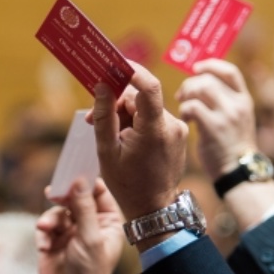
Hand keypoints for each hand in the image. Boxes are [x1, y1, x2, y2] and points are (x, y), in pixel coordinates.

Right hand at [37, 178, 125, 273]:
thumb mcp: (89, 238)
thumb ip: (84, 208)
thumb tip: (79, 180)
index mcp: (107, 222)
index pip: (98, 193)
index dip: (85, 182)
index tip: (72, 172)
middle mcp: (90, 224)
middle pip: (74, 198)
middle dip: (62, 197)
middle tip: (52, 193)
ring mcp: (71, 233)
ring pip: (57, 211)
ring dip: (50, 219)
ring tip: (45, 230)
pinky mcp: (53, 242)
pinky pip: (45, 227)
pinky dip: (42, 234)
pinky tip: (43, 247)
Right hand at [92, 63, 187, 219]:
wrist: (154, 209)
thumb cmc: (128, 184)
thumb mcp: (107, 151)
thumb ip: (104, 115)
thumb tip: (101, 85)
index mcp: (154, 129)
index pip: (148, 87)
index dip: (131, 70)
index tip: (114, 64)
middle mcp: (171, 125)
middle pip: (140, 98)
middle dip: (116, 103)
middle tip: (94, 118)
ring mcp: (178, 130)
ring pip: (146, 108)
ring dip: (126, 116)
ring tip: (110, 136)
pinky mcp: (178, 134)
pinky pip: (154, 119)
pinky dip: (138, 124)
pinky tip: (126, 140)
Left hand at [177, 59, 257, 180]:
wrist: (237, 171)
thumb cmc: (231, 145)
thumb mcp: (236, 119)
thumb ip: (225, 101)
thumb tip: (202, 84)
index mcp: (244, 100)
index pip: (230, 71)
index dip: (211, 65)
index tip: (196, 69)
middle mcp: (238, 105)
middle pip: (209, 79)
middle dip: (190, 84)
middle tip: (182, 96)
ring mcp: (227, 116)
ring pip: (200, 89)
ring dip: (186, 96)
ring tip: (184, 108)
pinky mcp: (213, 128)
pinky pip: (192, 107)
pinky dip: (184, 110)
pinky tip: (186, 119)